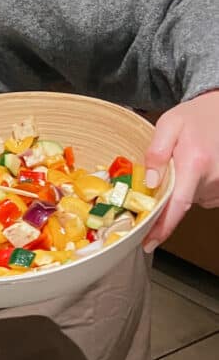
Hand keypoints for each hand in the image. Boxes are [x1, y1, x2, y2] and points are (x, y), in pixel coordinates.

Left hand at [143, 89, 218, 252]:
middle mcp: (212, 180)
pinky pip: (203, 196)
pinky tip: (193, 168)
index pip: (177, 206)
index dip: (162, 228)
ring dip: (180, 190)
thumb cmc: (195, 117)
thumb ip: (157, 153)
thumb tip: (149, 182)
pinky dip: (192, 187)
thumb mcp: (169, 125)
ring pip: (191, 200)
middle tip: (153, 183)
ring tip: (181, 165)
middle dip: (164, 199)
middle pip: (180, 204)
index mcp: (195, 165)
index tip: (148, 243)